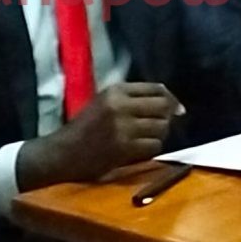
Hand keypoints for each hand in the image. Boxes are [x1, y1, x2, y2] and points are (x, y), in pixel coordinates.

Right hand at [16, 82, 181, 190]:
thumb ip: (133, 98)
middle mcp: (120, 105)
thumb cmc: (85, 128)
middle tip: (162, 125)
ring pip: (161, 127)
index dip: (171, 98)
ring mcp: (123, 127)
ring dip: (159, 134)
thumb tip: (172, 102)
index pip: (156, 88)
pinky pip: (154, 146)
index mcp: (115, 90)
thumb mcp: (105, 102)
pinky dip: (151, 148)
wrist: (62, 153)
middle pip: (163, 106)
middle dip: (168, 117)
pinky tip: (139, 149)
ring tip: (146, 138)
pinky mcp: (124, 147)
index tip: (177, 108)